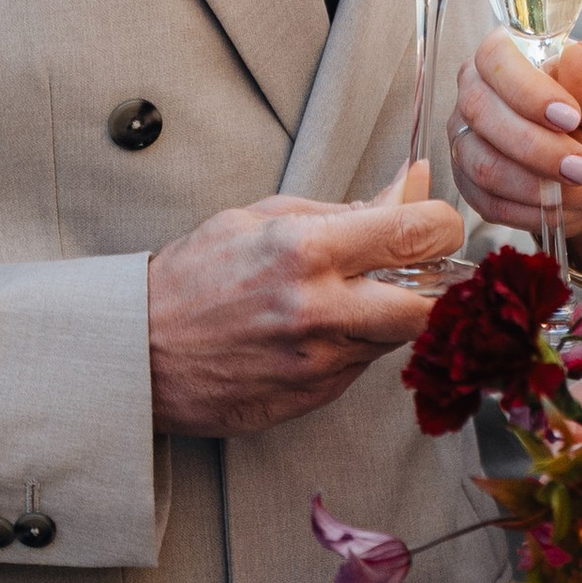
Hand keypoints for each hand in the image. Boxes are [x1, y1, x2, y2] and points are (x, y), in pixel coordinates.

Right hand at [148, 188, 462, 434]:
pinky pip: (360, 367)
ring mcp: (316, 362)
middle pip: (430, 304)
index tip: (438, 225)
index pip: (418, 234)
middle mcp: (318, 310)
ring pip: (396, 338)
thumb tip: (410, 184)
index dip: (444, 226)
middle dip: (437, 285)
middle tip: (420, 271)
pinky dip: (355, 346)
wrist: (137, 352)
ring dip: (390, 316)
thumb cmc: (193, 276)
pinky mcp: (311, 398)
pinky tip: (318, 332)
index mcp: (306, 250)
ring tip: (348, 297)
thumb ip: (345, 207)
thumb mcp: (263, 217)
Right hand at [450, 31, 581, 265]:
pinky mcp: (472, 184)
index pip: (495, 57)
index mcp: (508, 56)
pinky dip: (537, 212)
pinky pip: (492, 204)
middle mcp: (476, 93)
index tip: (571, 117)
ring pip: (484, 165)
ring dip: (539, 187)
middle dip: (536, 147)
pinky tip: (574, 206)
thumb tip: (576, 54)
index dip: (527, 89)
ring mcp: (467, 140)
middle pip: (481, 113)